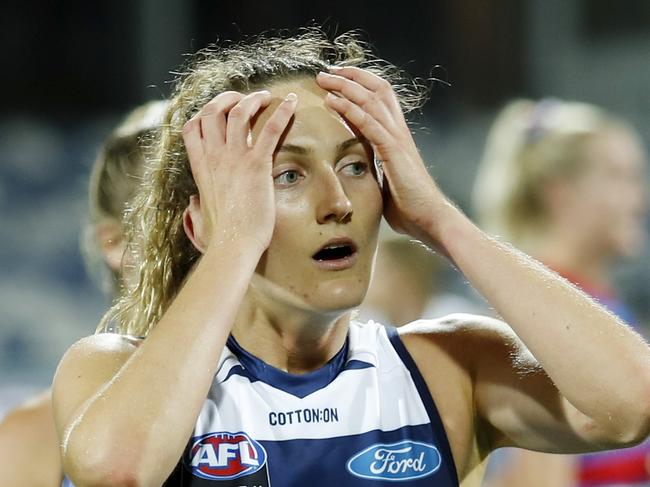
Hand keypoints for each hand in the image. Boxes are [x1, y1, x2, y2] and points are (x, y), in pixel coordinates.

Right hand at [182, 90, 297, 253]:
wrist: (233, 244)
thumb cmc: (220, 237)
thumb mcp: (200, 218)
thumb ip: (195, 207)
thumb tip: (193, 204)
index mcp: (200, 167)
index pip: (192, 126)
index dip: (204, 113)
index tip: (219, 111)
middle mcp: (214, 157)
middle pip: (212, 111)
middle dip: (228, 98)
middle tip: (245, 98)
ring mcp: (234, 159)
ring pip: (238, 113)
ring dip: (253, 100)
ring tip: (266, 97)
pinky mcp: (257, 165)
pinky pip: (269, 130)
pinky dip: (282, 112)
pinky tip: (292, 103)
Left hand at [316, 68, 451, 247]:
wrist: (429, 219)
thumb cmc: (410, 207)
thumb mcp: (387, 182)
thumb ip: (375, 170)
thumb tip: (360, 174)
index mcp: (398, 137)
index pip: (381, 98)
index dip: (360, 84)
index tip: (337, 80)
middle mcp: (399, 131)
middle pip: (376, 89)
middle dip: (350, 76)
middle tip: (325, 72)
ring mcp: (397, 139)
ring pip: (370, 100)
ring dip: (344, 86)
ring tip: (322, 78)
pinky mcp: (393, 151)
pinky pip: (368, 123)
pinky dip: (348, 109)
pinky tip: (331, 101)